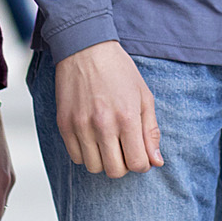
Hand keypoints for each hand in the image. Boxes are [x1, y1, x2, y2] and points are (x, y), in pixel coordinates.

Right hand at [54, 41, 162, 176]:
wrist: (85, 49)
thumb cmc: (119, 71)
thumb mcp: (144, 97)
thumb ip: (151, 132)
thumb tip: (156, 162)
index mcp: (127, 118)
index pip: (138, 163)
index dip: (143, 163)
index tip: (140, 153)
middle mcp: (103, 125)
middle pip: (115, 171)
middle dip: (124, 165)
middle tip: (124, 149)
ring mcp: (81, 126)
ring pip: (94, 167)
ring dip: (104, 161)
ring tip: (108, 143)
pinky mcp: (64, 125)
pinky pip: (76, 157)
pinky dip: (86, 154)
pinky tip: (93, 139)